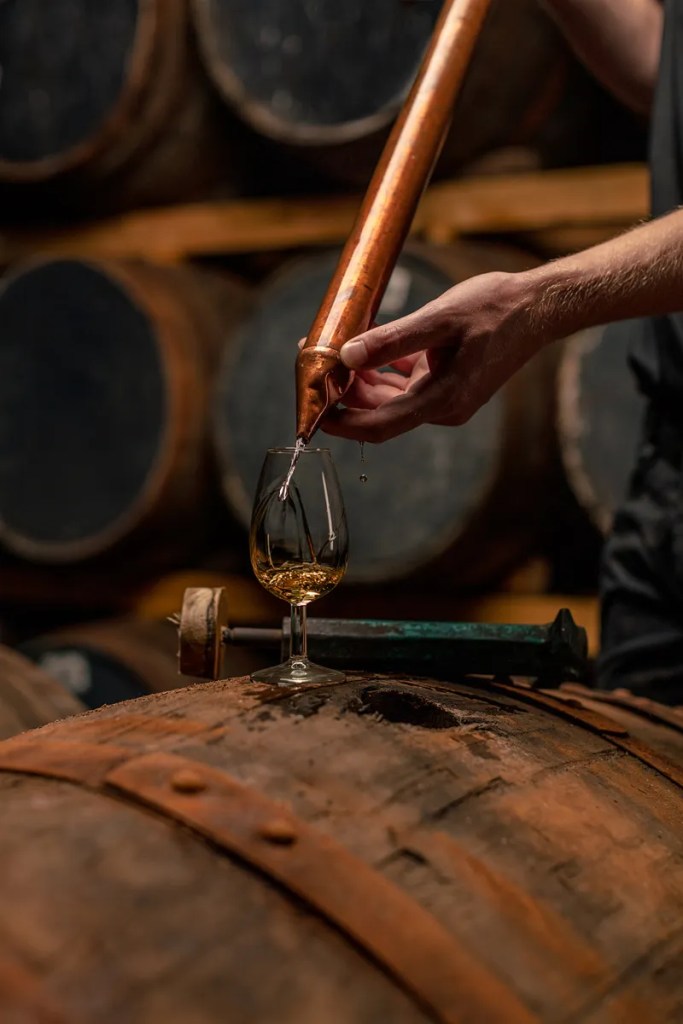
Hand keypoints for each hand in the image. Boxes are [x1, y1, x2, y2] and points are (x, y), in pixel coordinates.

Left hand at [322, 270, 547, 442]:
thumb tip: (347, 355)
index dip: (341, 422)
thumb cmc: (495, 309)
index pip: (378, 426)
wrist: (539, 306)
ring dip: (359, 375)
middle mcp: (441, 407)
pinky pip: (403, 381)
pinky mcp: (445, 381)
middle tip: (314, 359)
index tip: (311, 409)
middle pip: (378, 410)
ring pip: (388, 394)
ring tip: (332, 345)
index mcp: (441, 401)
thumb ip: (392, 339)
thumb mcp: (439, 318)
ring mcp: (443, 396)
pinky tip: (363, 341)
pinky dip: (381, 365)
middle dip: (344, 389)